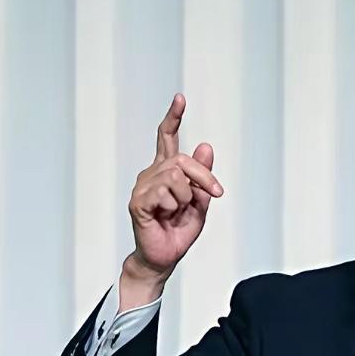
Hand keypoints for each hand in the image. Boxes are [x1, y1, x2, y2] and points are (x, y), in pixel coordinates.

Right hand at [126, 93, 223, 282]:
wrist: (165, 257)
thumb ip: (203, 176)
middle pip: (182, 159)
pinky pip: (165, 193)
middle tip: (216, 193)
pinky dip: (174, 207)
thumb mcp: (201, 201)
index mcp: (165, 171)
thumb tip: (205, 146)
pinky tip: (165, 216)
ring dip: (187, 198)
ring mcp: (143, 186)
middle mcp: (151, 173)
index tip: (180, 98)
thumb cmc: (179, 231)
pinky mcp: (138, 201)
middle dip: (204, 176)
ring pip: (176, 177)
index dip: (173, 118)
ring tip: (177, 212)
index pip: (166, 138)